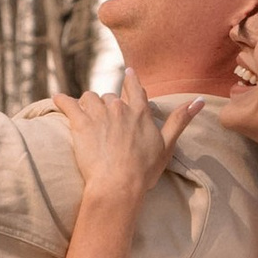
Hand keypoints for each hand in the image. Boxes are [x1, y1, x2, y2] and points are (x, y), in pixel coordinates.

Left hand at [52, 65, 203, 257]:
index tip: (127, 73)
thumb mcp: (167, 146)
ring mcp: (99, 114)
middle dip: (106, 106)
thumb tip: (200, 100)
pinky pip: (66, 103)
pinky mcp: (80, 122)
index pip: (134, 88)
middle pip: (109, 97)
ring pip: (89, 98)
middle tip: (103, 122)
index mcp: (140, 112)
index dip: (130, 80)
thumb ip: (181, 120)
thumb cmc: (143, 170)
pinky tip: (57, 100)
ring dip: (86, 105)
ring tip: (84, 118)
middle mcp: (119, 108)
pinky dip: (61, 101)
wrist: (118, 184)